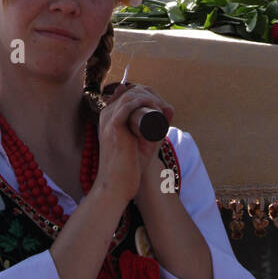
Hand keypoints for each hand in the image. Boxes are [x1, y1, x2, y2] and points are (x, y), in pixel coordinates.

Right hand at [94, 83, 174, 204]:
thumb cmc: (129, 167)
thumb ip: (155, 127)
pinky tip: (155, 107)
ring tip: (161, 109)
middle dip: (151, 94)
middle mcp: (107, 114)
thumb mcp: (144, 141)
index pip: (129, 92)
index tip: (162, 106)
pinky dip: (143, 101)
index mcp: (110, 116)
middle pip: (131, 91)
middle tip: (164, 108)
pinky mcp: (114, 127)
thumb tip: (170, 109)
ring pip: (130, 95)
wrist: (116, 187)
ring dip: (149, 97)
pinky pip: (127, 105)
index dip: (148, 94)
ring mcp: (109, 120)